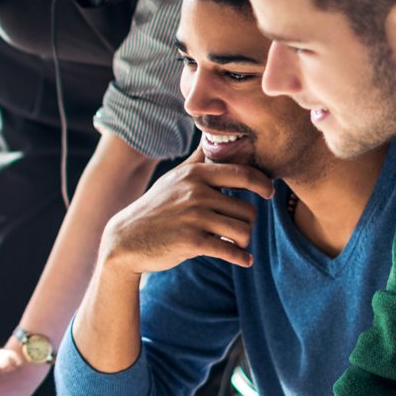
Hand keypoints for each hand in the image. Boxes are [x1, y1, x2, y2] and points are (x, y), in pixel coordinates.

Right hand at [102, 148, 274, 275]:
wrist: (126, 240)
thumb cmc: (155, 208)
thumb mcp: (174, 179)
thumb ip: (197, 161)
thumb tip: (210, 136)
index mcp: (195, 175)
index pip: (242, 174)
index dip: (262, 184)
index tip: (269, 192)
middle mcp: (196, 193)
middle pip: (247, 209)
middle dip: (248, 222)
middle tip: (240, 229)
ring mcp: (193, 217)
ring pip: (242, 230)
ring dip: (244, 241)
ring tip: (236, 244)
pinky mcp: (191, 241)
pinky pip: (229, 250)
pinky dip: (240, 258)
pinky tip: (243, 260)